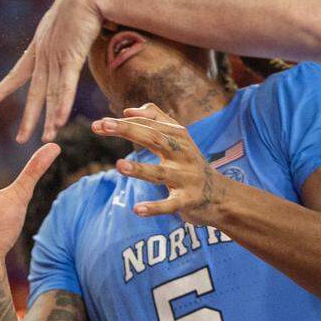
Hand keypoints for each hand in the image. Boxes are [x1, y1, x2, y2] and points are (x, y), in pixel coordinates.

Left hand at [0, 0, 105, 142]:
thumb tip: (69, 41)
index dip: (2, 89)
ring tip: (45, 139)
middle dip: (28, 118)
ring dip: (48, 119)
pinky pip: (65, 86)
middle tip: (21, 140)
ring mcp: (55, 57)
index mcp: (38, 46)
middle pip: (34, 92)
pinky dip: (61, 105)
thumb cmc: (81, 4)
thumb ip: (65, 37)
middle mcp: (43, 55)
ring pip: (50, 94)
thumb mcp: (66, 24)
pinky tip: (58, 121)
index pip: (17, 73)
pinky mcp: (70, 57)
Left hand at [95, 104, 230, 225]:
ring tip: (119, 166)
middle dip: (128, 131)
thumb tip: (128, 110)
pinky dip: (155, 207)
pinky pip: (170, 204)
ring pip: (160, 173)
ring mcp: (186, 177)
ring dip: (140, 170)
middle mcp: (182, 154)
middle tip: (102, 126)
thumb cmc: (192, 163)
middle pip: (154, 139)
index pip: (150, 124)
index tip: (99, 124)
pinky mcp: (188, 201)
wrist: (221, 196)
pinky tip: (137, 209)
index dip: (125, 122)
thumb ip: (157, 119)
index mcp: (178, 137)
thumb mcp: (180, 138)